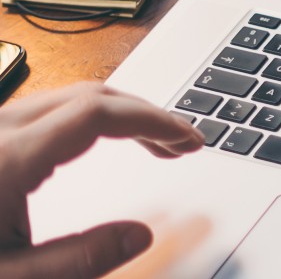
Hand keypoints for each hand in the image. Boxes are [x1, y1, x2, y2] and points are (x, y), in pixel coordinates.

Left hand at [0, 83, 204, 277]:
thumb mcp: (17, 275)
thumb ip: (81, 257)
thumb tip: (139, 237)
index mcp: (10, 157)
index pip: (96, 113)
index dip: (151, 120)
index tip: (185, 138)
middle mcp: (0, 130)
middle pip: (90, 97)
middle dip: (147, 114)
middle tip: (184, 142)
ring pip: (70, 98)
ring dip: (121, 113)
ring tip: (156, 141)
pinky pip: (51, 109)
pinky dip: (91, 117)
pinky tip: (105, 139)